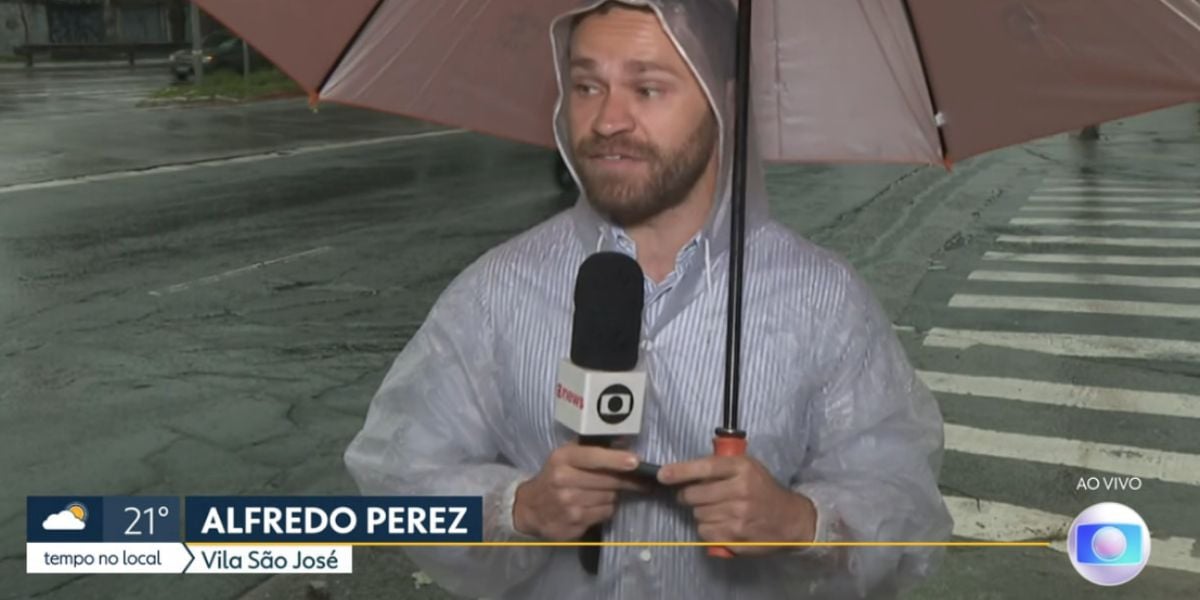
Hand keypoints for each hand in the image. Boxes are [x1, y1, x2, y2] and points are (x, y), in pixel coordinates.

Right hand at [512, 442, 649, 540]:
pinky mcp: (574, 523)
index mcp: (562, 459)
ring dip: (613, 495)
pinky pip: (605, 513)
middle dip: (626, 480)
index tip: (635, 462)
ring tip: (603, 492)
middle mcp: (563, 481)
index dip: (615, 459)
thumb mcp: (565, 457)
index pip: (592, 457)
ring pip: (609, 497)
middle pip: (608, 480)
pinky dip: (605, 509)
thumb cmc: (554, 477)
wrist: (529, 508)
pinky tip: (595, 505)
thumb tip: (624, 442)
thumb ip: (591, 449)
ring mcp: (568, 504)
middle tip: (638, 479)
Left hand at [658, 455, 815, 555]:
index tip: (663, 475)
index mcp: (742, 468)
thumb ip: (720, 467)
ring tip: (717, 510)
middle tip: (695, 496)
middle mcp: (740, 490)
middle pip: (694, 494)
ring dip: (700, 513)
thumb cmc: (763, 490)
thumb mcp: (748, 468)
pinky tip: (722, 524)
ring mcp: (738, 515)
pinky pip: (705, 532)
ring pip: (697, 514)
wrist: (791, 519)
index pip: (704, 468)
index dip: (679, 472)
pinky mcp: (735, 536)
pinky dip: (708, 529)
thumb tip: (683, 471)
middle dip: (688, 496)